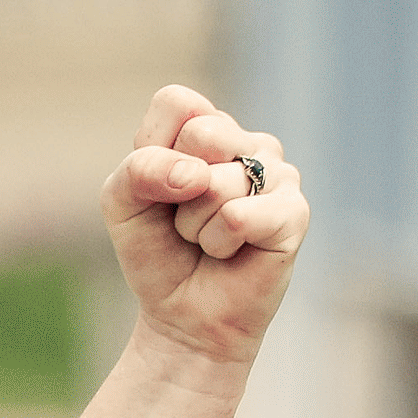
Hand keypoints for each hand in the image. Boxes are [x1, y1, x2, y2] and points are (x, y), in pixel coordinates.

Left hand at [102, 86, 308, 372]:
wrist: (183, 316)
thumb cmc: (158, 253)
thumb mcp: (122, 204)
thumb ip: (139, 169)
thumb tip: (196, 174)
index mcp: (207, 128)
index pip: (178, 101)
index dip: (154, 150)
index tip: (159, 189)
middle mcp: (248, 143)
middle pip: (202, 133)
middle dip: (176, 191)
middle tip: (186, 220)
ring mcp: (279, 174)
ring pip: (217, 182)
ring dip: (195, 225)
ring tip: (208, 240)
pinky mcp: (295, 212)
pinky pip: (240, 215)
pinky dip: (220, 243)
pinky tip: (232, 252)